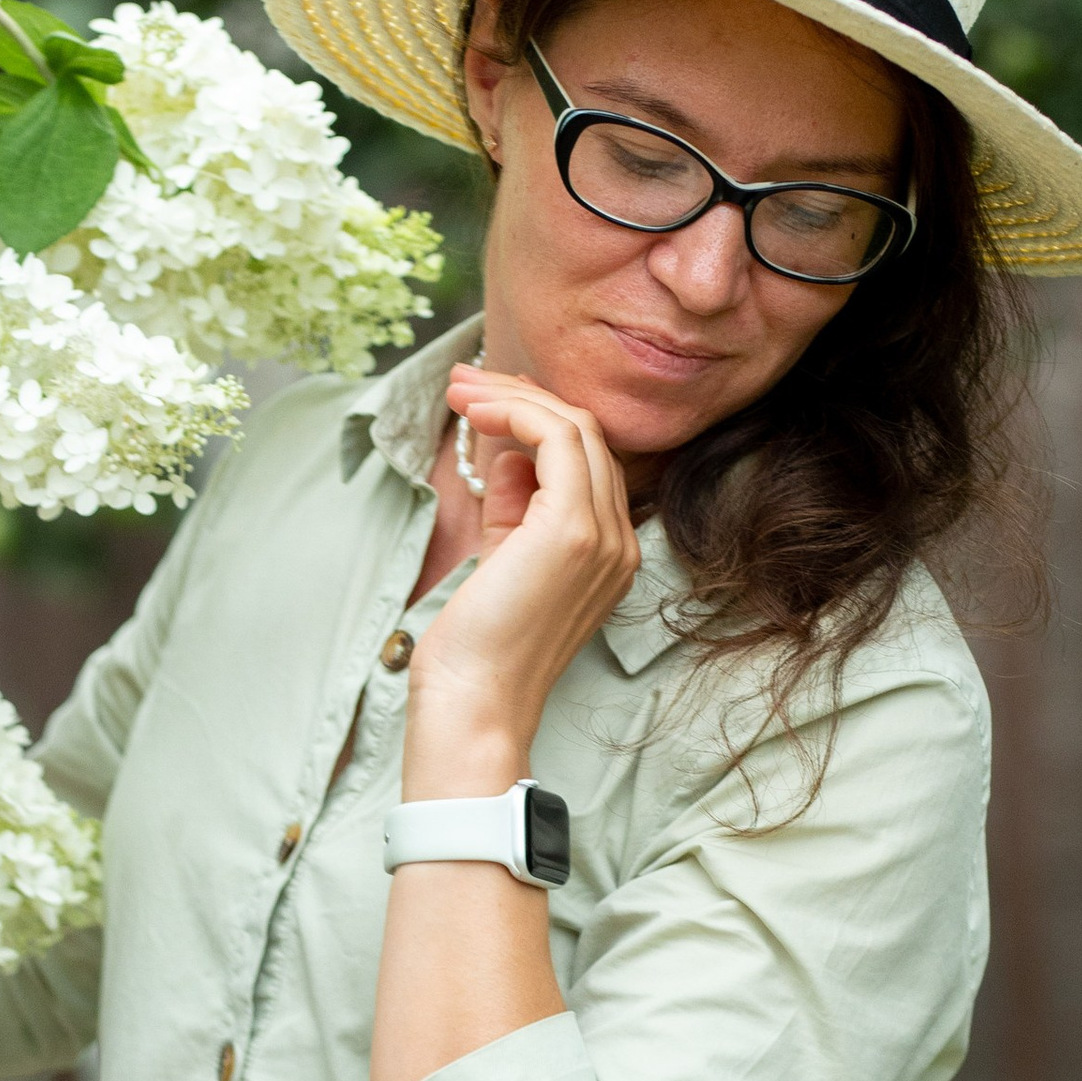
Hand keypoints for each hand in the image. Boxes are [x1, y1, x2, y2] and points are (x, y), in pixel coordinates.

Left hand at [403, 362, 640, 790]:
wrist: (474, 700)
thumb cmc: (478, 642)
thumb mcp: (502, 556)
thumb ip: (515, 503)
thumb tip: (510, 450)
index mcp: (610, 550)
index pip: (587, 459)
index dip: (537, 417)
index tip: (485, 399)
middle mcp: (620, 541)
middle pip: (586, 434)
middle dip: (522, 396)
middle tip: (465, 380)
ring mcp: (604, 536)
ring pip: (575, 427)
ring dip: (513, 397)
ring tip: (461, 390)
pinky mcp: (574, 531)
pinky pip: (558, 439)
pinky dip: (516, 414)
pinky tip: (475, 412)